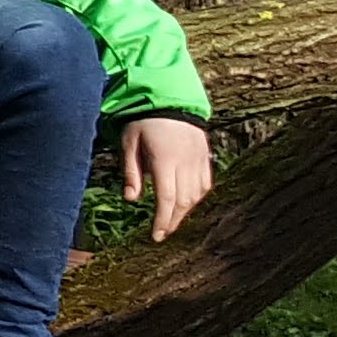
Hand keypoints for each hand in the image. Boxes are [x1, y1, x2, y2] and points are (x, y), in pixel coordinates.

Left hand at [119, 115, 212, 239]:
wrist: (172, 100)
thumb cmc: (144, 121)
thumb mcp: (129, 143)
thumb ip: (131, 172)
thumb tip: (131, 200)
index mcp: (165, 160)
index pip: (167, 198)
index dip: (162, 220)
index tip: (156, 236)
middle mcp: (186, 163)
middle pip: (183, 201)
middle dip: (172, 220)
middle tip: (162, 233)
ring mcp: (199, 161)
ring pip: (196, 195)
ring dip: (184, 211)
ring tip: (170, 220)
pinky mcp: (206, 158)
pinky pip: (204, 185)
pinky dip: (196, 198)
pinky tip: (185, 204)